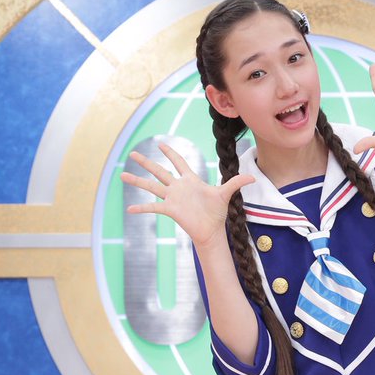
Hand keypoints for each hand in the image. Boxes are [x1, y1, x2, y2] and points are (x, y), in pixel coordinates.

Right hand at [120, 142, 254, 246]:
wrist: (211, 231)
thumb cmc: (217, 213)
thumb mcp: (225, 194)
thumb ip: (236, 183)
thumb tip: (252, 177)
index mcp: (190, 180)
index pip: (178, 162)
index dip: (170, 152)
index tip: (160, 143)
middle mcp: (178, 187)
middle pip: (159, 171)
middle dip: (146, 162)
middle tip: (132, 154)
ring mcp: (172, 198)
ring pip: (151, 186)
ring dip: (137, 181)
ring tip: (122, 175)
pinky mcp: (170, 210)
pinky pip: (153, 207)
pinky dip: (142, 208)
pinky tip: (130, 209)